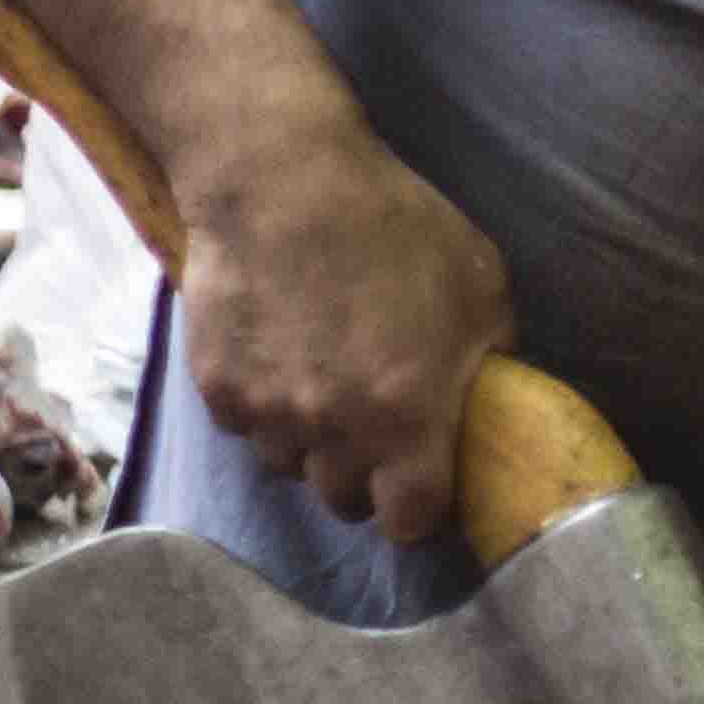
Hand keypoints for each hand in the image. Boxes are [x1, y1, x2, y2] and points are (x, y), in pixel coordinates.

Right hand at [175, 116, 515, 546]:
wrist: (282, 181)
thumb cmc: (395, 226)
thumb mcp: (479, 286)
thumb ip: (486, 358)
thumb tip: (484, 398)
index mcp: (405, 416)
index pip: (409, 521)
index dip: (420, 513)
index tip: (426, 489)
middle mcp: (330, 429)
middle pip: (345, 500)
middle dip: (366, 477)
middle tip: (378, 427)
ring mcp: (266, 413)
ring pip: (292, 467)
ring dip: (314, 443)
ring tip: (327, 383)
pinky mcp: (216, 390)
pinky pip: (249, 428)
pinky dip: (267, 409)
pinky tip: (283, 356)